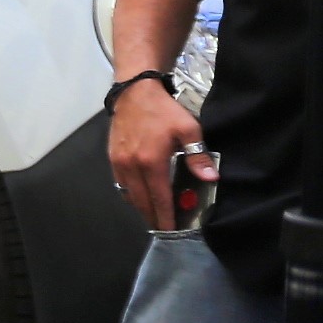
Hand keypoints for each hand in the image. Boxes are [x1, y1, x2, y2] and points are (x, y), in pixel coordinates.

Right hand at [110, 80, 208, 232]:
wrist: (133, 92)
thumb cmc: (163, 111)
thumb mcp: (188, 129)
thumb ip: (198, 155)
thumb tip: (211, 178)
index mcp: (151, 162)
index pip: (159, 197)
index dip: (166, 216)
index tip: (171, 230)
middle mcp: (132, 167)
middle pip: (142, 201)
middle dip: (153, 217)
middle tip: (163, 228)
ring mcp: (119, 163)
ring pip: (129, 195)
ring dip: (141, 207)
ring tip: (153, 216)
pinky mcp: (112, 158)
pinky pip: (121, 184)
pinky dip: (131, 195)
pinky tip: (139, 196)